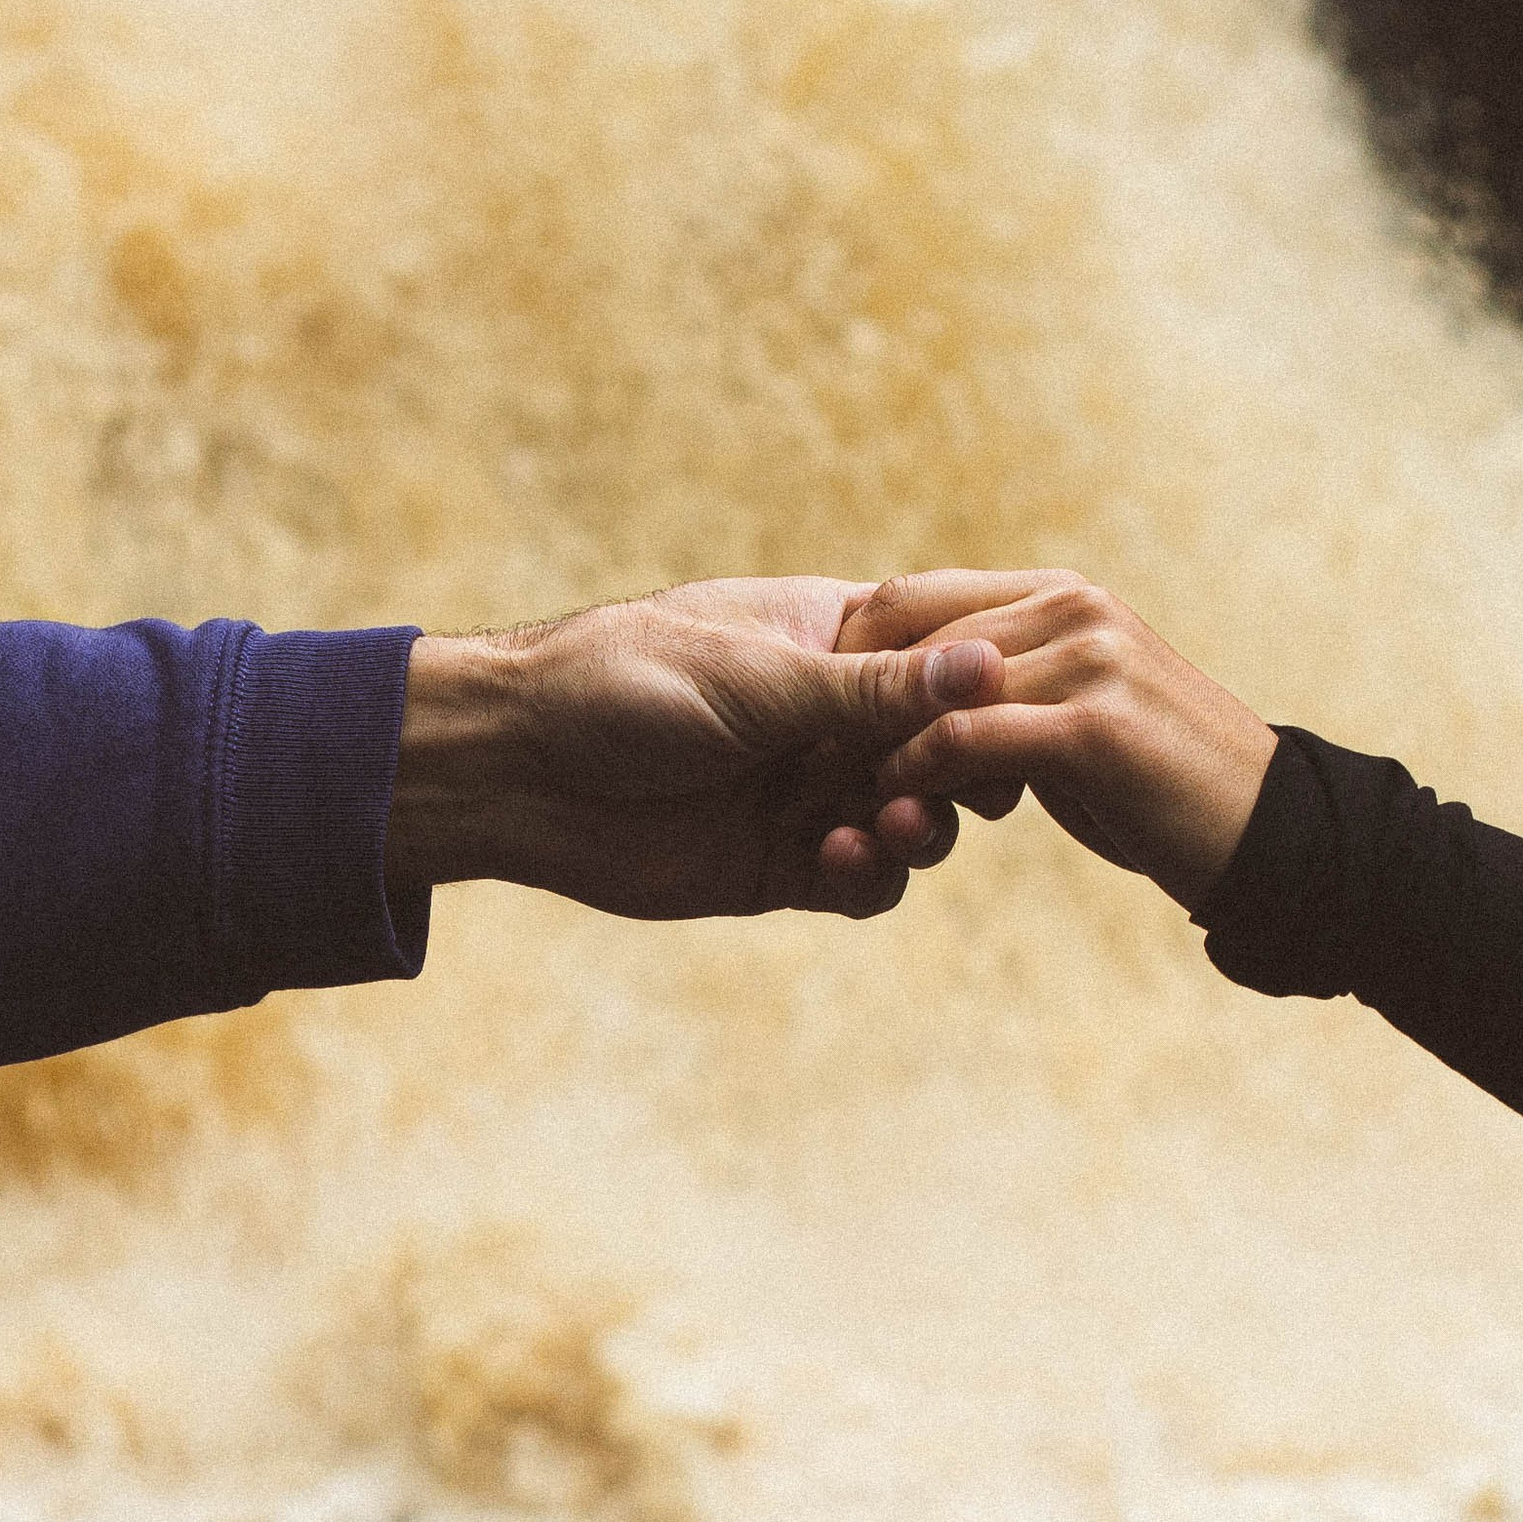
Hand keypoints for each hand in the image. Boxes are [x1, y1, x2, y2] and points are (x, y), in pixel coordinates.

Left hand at [382, 577, 1003, 921]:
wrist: (518, 769)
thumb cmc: (624, 684)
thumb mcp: (759, 678)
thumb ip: (873, 688)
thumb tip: (992, 664)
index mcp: (832, 640)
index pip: (941, 658)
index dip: (982, 688)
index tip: (1005, 709)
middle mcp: (830, 717)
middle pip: (942, 746)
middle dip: (958, 768)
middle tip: (959, 784)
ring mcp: (809, 792)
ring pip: (912, 819)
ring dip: (920, 826)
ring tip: (894, 822)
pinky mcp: (782, 865)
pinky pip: (861, 881)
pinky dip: (868, 875)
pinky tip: (835, 858)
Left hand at [840, 572, 1279, 914]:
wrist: (1272, 838)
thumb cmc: (1164, 792)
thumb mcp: (1078, 722)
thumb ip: (1005, 693)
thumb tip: (914, 696)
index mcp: (1060, 596)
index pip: (910, 597)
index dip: (850, 659)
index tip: (816, 729)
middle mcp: (1071, 608)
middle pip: (904, 630)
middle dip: (844, 701)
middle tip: (808, 766)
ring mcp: (1087, 660)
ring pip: (927, 689)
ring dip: (872, 749)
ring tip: (845, 800)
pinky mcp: (1093, 729)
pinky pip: (964, 741)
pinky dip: (915, 779)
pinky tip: (898, 817)